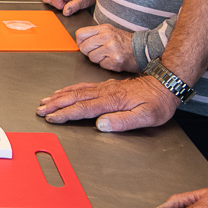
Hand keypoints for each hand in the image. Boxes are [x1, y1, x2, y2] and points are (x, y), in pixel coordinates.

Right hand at [37, 73, 178, 129]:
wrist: (167, 82)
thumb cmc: (159, 102)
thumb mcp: (147, 116)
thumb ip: (123, 121)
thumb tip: (101, 124)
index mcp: (113, 100)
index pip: (83, 108)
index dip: (65, 114)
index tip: (52, 118)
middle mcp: (106, 92)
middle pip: (75, 97)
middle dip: (56, 104)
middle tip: (40, 110)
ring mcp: (105, 87)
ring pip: (77, 90)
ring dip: (60, 96)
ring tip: (46, 101)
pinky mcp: (107, 85)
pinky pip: (84, 85)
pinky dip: (70, 88)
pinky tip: (64, 91)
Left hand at [76, 24, 138, 71]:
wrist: (142, 49)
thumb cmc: (124, 42)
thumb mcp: (110, 32)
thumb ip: (95, 34)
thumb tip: (79, 41)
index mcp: (104, 29)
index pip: (80, 34)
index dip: (80, 42)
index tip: (85, 45)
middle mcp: (107, 37)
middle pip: (83, 47)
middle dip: (88, 52)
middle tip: (98, 51)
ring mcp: (111, 49)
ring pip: (91, 57)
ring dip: (98, 59)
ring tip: (107, 55)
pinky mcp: (115, 60)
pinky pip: (101, 65)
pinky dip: (106, 64)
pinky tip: (113, 60)